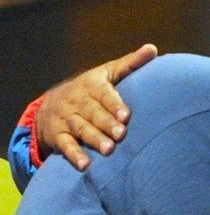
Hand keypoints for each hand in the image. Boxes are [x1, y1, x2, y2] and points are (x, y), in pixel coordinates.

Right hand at [36, 44, 157, 169]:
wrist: (51, 104)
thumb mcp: (107, 72)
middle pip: (92, 113)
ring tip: (109, 149)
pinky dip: (74, 155)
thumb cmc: (90, 89)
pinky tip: (85, 165)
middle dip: (106, 124)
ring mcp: (65, 118)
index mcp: (90, 84)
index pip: (102, 94)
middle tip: (121, 134)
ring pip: (80, 129)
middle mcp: (76, 100)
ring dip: (93, 139)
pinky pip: (64, 145)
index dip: (114, 104)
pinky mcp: (57, 135)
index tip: (126, 115)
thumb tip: (153, 48)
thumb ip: (130, 63)